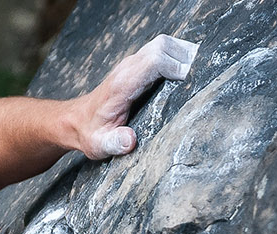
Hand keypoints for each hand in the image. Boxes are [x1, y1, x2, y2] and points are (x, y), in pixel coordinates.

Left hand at [72, 34, 198, 159]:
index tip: (189, 82)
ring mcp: (132, 64)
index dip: (177, 66)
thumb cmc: (91, 133)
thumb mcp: (99, 145)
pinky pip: (160, 51)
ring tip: (197, 73)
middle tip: (200, 76)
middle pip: (163, 46)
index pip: (156, 60)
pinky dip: (175, 56)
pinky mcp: (136, 66)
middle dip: (184, 56)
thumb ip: (114, 142)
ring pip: (163, 45)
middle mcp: (128, 68)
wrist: (76, 120)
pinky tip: (184, 73)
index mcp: (123, 84)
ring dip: (182, 54)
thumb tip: (131, 140)